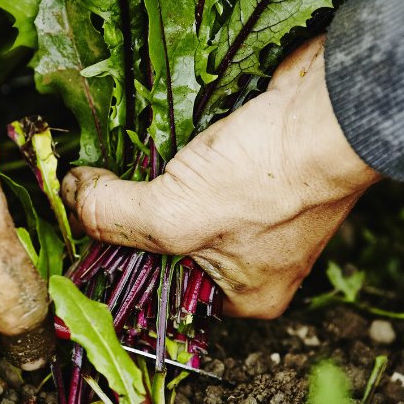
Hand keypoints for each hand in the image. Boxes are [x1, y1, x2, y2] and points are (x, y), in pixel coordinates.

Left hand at [62, 35, 380, 318]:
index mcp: (243, 294)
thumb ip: (113, 216)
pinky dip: (177, 146)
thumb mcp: (174, 213)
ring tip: (123, 155)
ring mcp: (258, 208)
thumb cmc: (271, 179)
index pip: (160, 292)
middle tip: (94, 188)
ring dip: (153, 175)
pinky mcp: (256, 161)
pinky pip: (200, 162)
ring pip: (180, 197)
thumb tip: (71, 198)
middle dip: (133, 213)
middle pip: (166, 243)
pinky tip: (156, 129)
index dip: (116, 262)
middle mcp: (252, 259)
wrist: (332, 108)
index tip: (77, 230)